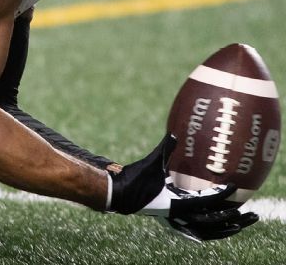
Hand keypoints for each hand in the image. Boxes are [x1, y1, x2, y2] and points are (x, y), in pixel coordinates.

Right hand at [108, 134, 258, 240]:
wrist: (119, 194)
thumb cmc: (135, 179)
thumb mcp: (152, 164)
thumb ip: (165, 149)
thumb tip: (175, 134)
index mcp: (176, 203)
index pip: (207, 199)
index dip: (222, 193)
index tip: (233, 186)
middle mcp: (179, 215)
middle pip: (212, 220)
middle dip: (231, 217)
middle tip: (247, 212)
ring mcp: (176, 220)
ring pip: (206, 230)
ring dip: (223, 228)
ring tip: (238, 225)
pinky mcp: (172, 221)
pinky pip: (196, 231)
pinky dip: (208, 231)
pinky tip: (215, 229)